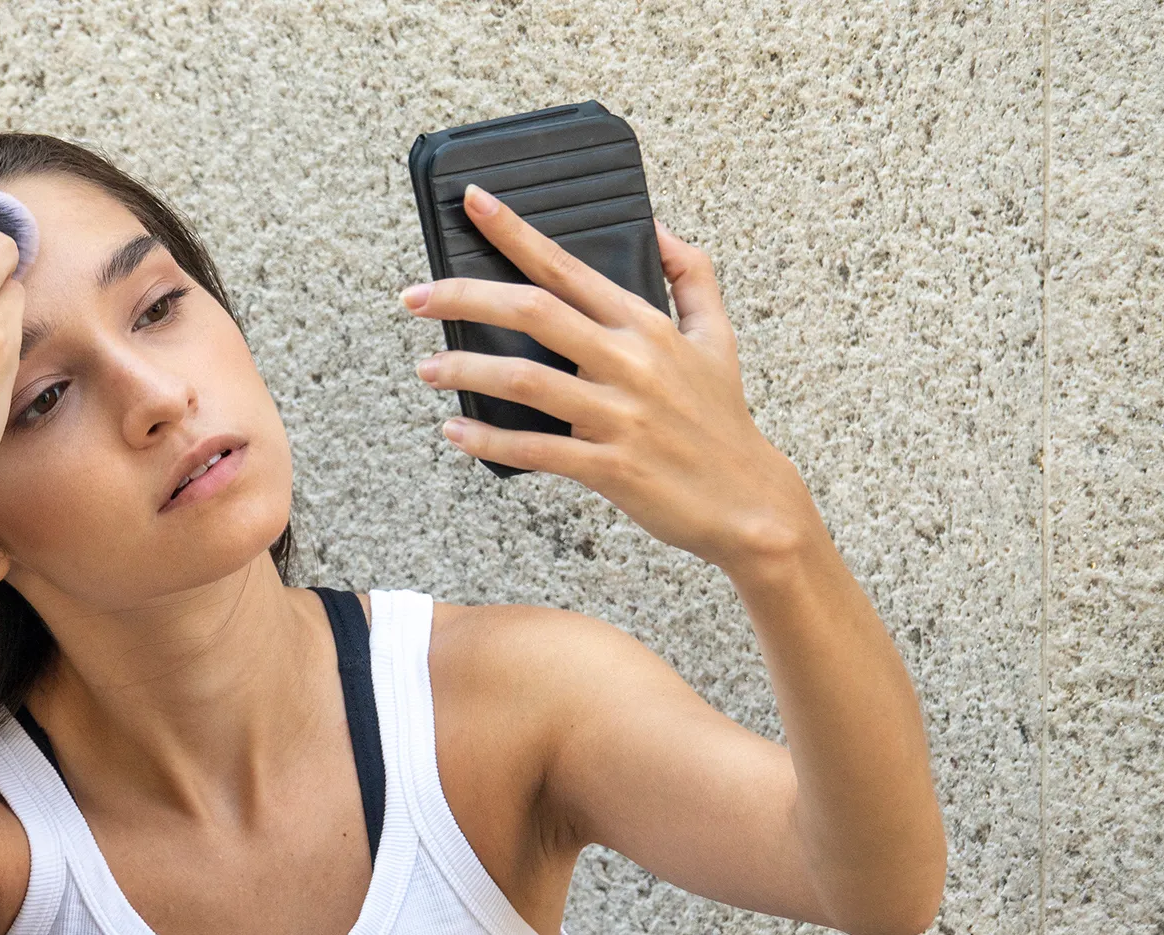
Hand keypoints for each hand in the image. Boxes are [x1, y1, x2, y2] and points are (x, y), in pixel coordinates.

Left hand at [401, 184, 822, 578]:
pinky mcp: (610, 467)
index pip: (566, 266)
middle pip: (532, 312)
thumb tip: (658, 226)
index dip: (515, 232)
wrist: (749, 501)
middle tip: (414, 295)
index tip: (472, 203)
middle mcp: (629, 362)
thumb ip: (692, 275)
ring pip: (524, 380)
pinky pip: (535, 450)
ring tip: (427, 368)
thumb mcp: (718, 336)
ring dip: (465, 370)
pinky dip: (489, 440)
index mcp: (645, 325)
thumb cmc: (723, 418)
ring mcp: (618, 415)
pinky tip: (456, 432)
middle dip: (463, 297)